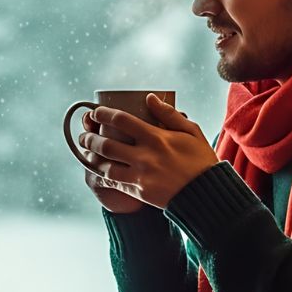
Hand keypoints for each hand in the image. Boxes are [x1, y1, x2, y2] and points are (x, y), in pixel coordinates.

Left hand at [75, 94, 218, 209]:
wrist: (206, 193)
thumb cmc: (200, 160)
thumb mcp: (190, 131)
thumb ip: (169, 114)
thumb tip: (150, 98)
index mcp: (156, 137)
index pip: (121, 120)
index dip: (103, 114)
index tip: (96, 113)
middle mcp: (144, 155)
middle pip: (106, 144)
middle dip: (90, 138)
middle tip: (85, 134)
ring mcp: (140, 174)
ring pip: (105, 165)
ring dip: (91, 157)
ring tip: (86, 151)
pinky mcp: (139, 191)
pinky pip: (113, 181)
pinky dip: (101, 174)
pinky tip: (97, 169)